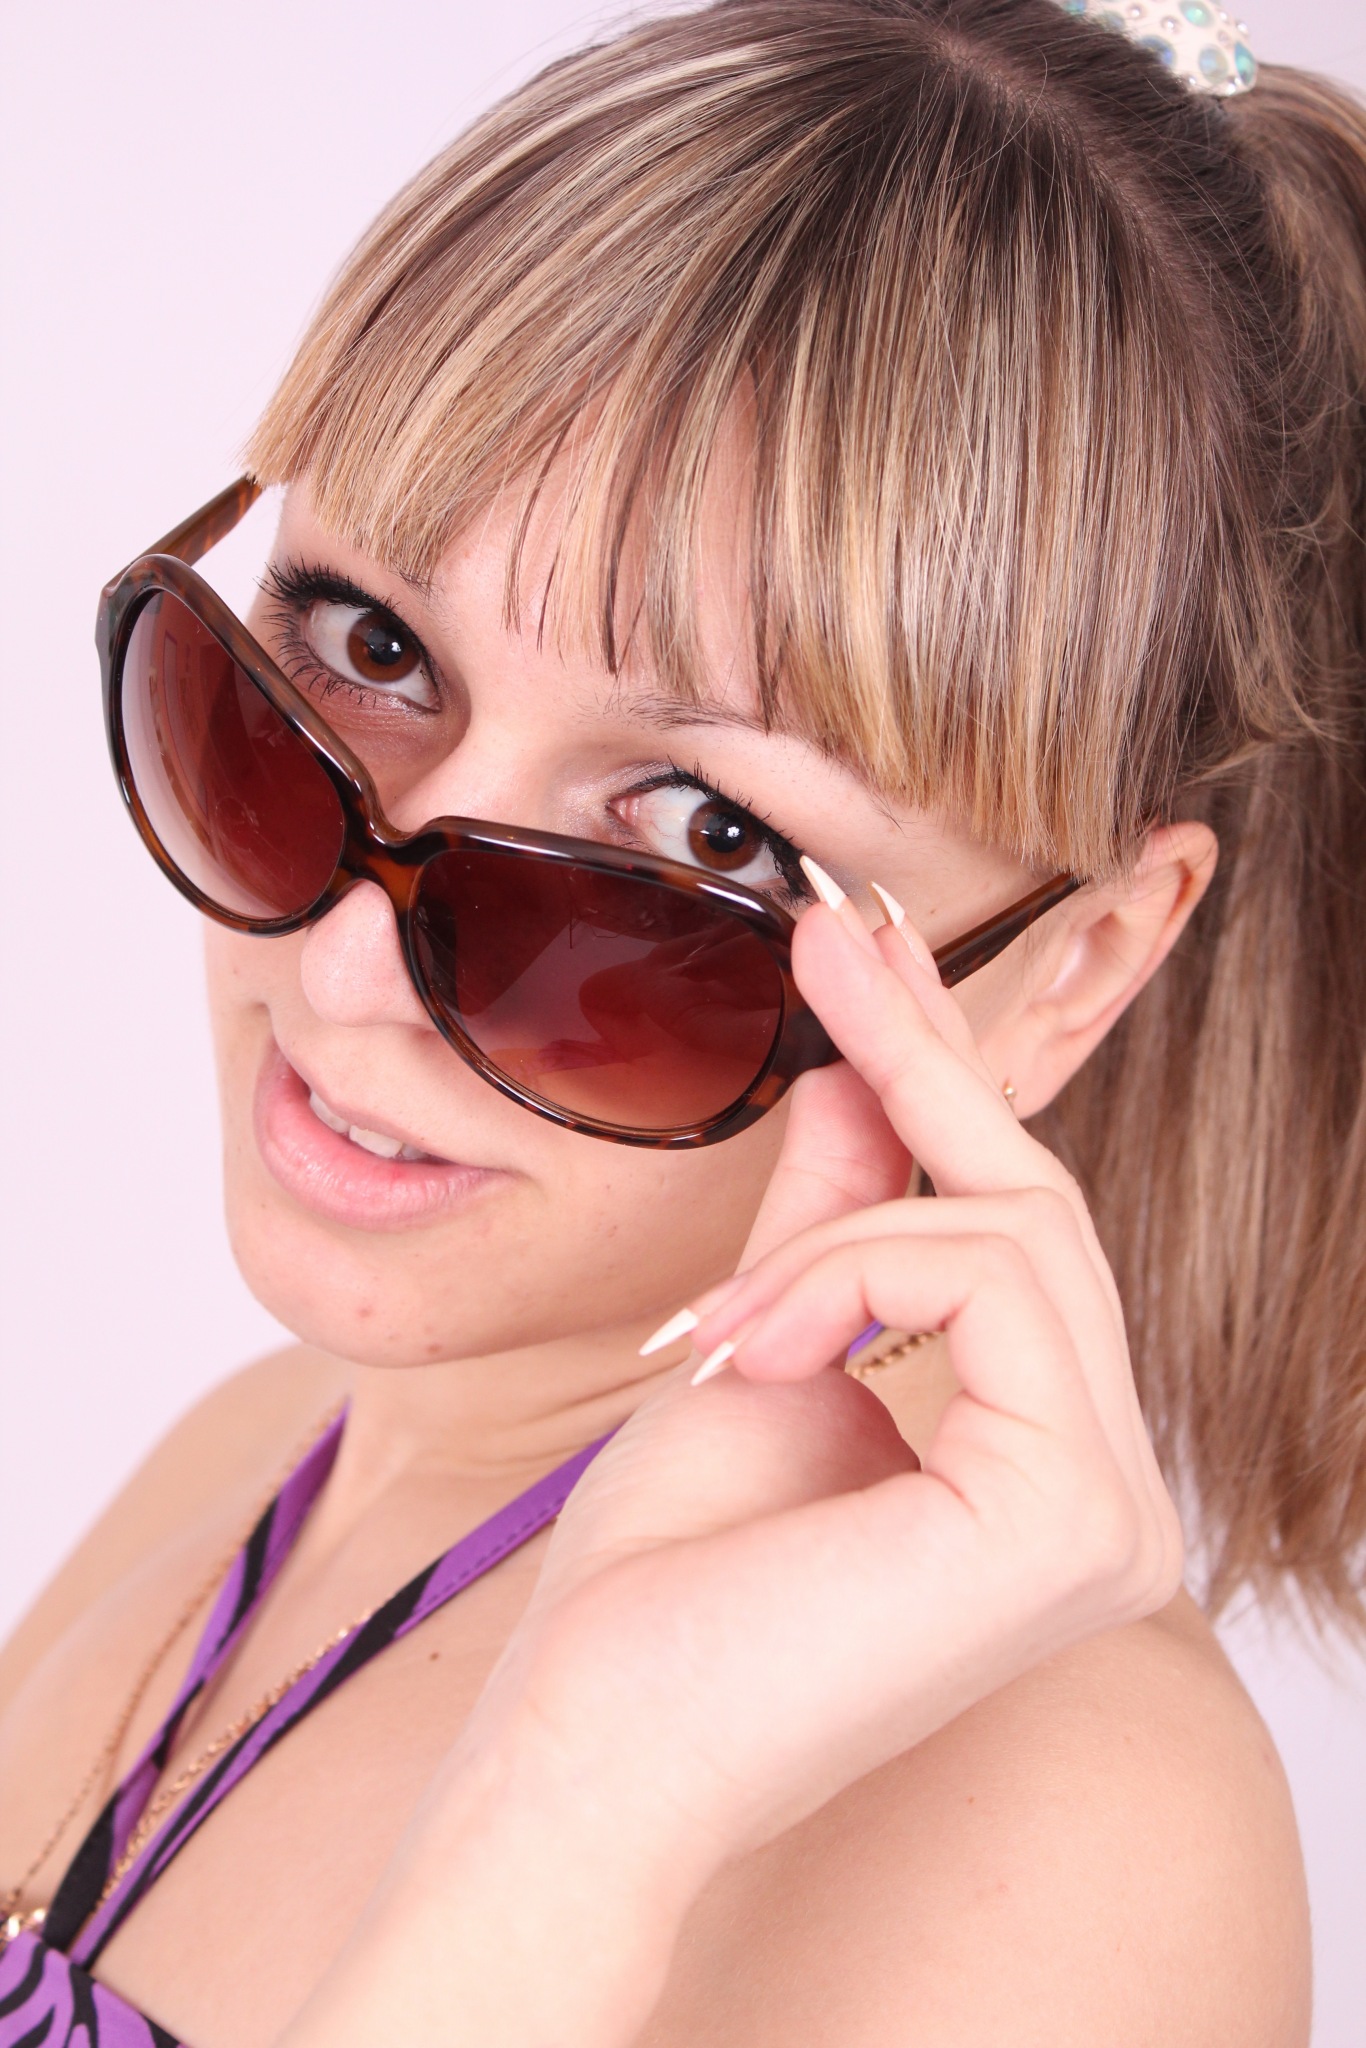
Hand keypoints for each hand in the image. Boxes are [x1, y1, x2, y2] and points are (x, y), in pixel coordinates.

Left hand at [282, 890, 1183, 2047]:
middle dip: (922, 1061)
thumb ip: (830, 1223)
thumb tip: (852, 1077)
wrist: (592, 1741)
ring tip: (720, 1331)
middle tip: (825, 937)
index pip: (1018, 1234)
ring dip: (832, 1237)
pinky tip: (757, 1356)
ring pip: (1014, 1228)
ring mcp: (1113, 1513)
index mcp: (1040, 1459)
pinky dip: (847, 1275)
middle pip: (1039, 1208)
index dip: (948, 1078)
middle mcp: (1108, 1490)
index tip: (865, 950)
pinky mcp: (1081, 1515)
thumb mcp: (759, 1351)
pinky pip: (985, 1277)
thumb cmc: (661, 1584)